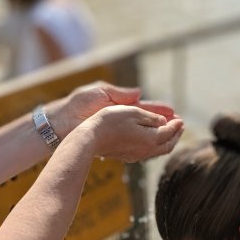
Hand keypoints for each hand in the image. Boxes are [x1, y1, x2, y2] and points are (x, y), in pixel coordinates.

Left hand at [48, 81, 177, 137]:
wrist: (61, 123)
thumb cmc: (77, 104)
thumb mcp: (100, 92)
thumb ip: (120, 93)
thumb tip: (139, 92)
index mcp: (119, 105)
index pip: (144, 108)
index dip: (159, 110)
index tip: (173, 111)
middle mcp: (121, 120)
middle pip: (148, 123)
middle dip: (164, 124)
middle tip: (179, 125)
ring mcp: (118, 132)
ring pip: (143, 135)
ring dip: (158, 136)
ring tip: (172, 137)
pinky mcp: (112, 143)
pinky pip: (133, 146)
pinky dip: (145, 146)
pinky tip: (154, 148)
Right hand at [80, 104, 183, 162]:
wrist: (90, 139)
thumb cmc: (110, 121)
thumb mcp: (133, 112)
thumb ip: (151, 117)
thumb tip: (164, 122)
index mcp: (151, 138)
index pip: (170, 131)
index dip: (176, 124)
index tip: (181, 118)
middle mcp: (146, 150)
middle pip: (167, 145)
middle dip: (175, 135)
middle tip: (180, 126)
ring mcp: (137, 155)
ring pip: (158, 151)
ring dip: (166, 141)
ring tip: (169, 132)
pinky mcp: (128, 156)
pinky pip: (148, 153)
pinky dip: (156, 145)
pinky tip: (152, 140)